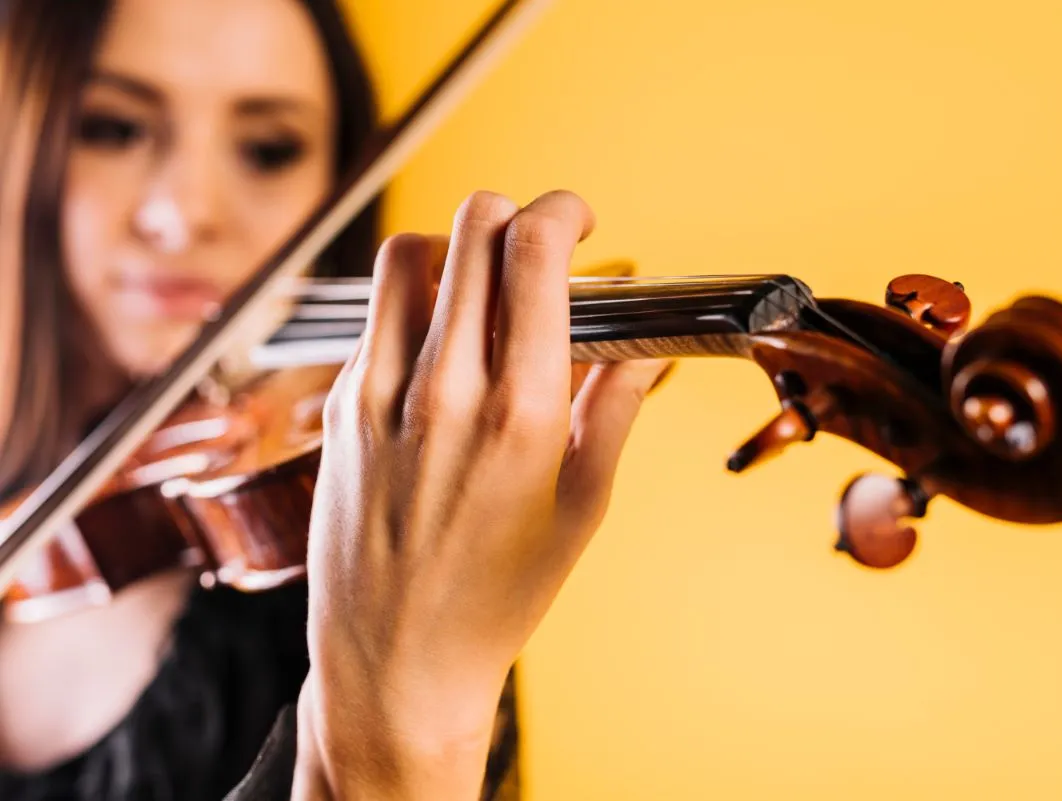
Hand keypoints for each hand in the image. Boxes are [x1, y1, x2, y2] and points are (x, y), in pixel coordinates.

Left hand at [293, 190, 669, 798]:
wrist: (395, 664)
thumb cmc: (499, 597)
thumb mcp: (581, 509)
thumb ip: (613, 409)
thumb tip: (646, 343)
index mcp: (517, 414)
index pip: (533, 253)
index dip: (563, 211)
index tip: (579, 219)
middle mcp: (441, 391)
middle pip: (470, 229)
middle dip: (515, 217)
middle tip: (538, 248)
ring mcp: (377, 395)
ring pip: (408, 256)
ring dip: (454, 250)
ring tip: (482, 289)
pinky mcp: (337, 409)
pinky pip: (375, 318)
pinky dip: (413, 306)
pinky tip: (440, 351)